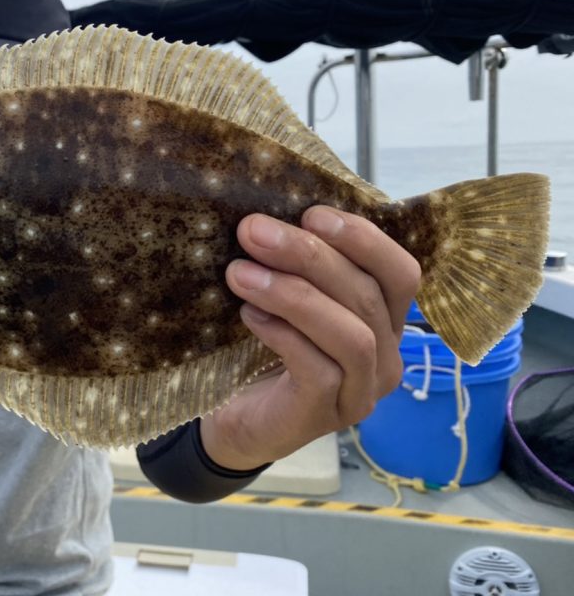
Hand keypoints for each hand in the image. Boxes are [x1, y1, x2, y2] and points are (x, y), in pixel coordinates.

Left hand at [200, 206, 419, 470]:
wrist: (232, 419)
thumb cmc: (264, 348)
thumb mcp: (288, 298)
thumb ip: (300, 266)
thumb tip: (272, 214)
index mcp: (386, 321)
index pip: (400, 273)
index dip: (363, 239)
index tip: (311, 213)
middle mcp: (386, 358)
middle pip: (367, 296)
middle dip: (309, 255)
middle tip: (253, 230)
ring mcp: (361, 393)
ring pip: (350, 335)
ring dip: (293, 295)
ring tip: (239, 272)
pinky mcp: (325, 417)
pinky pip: (318, 370)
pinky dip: (282, 334)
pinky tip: (249, 314)